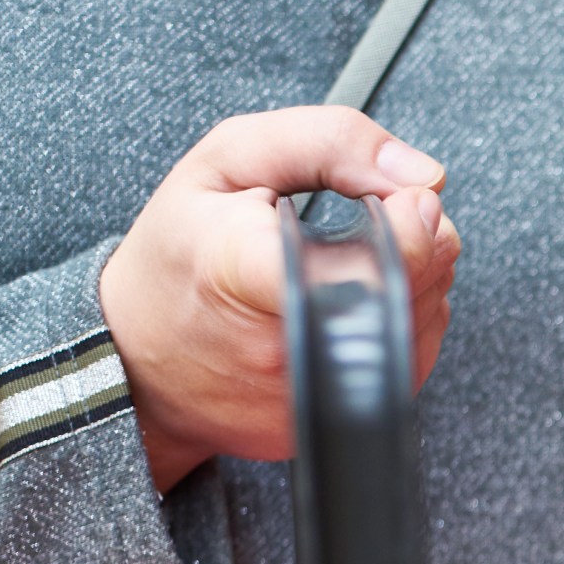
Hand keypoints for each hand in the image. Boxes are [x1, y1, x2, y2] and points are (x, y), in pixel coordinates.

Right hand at [99, 106, 462, 491]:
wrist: (137, 357)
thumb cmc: (181, 251)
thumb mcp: (229, 160)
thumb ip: (330, 142)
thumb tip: (426, 174)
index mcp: (249, 272)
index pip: (372, 259)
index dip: (408, 223)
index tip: (396, 199)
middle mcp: (288, 346)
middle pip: (418, 284)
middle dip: (418, 238)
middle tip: (370, 220)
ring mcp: (313, 395)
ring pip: (426, 320)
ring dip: (414, 279)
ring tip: (350, 262)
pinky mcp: (332, 421)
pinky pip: (411, 359)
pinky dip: (402, 320)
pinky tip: (355, 302)